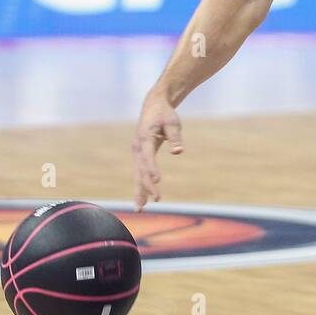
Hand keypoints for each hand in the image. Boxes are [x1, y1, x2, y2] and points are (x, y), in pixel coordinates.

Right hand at [132, 93, 183, 209]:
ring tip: (140, 209)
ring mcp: (137, 153)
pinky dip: (140, 186)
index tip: (157, 181)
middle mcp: (138, 148)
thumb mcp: (173, 122)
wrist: (154, 106)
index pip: (148, 158)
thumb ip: (175, 137)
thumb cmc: (165, 113)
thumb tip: (178, 152)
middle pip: (141, 170)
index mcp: (144, 139)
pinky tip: (142, 201)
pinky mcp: (140, 156)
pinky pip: (139, 173)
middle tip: (158, 199)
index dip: (152, 169)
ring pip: (138, 175)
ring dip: (139, 191)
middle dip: (147, 186)